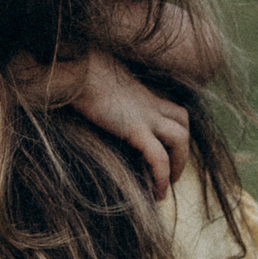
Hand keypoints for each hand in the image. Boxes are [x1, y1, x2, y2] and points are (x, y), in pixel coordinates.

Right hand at [65, 50, 186, 198]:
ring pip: (180, 138)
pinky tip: (157, 192)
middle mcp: (147, 102)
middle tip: (172, 171)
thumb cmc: (76, 69)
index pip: (168, 105)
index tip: (163, 147)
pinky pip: (159, 157)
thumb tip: (79, 92)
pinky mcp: (135, 128)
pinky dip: (162, 176)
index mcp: (138, 91)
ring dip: (179, 163)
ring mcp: (145, 114)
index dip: (171, 126)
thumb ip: (97, 87)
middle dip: (182, 147)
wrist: (75, 66)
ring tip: (167, 185)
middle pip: (182, 120)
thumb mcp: (92, 76)